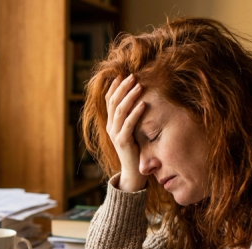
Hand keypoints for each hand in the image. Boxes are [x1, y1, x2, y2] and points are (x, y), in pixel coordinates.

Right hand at [105, 75, 146, 191]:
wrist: (132, 171)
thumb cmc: (135, 149)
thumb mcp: (131, 130)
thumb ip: (131, 117)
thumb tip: (138, 99)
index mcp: (110, 123)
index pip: (108, 100)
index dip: (114, 87)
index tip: (122, 75)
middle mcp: (110, 127)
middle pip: (113, 102)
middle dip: (123, 87)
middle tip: (132, 76)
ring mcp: (115, 134)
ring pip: (120, 110)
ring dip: (130, 96)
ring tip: (139, 86)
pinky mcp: (123, 141)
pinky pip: (128, 124)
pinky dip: (135, 113)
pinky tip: (143, 104)